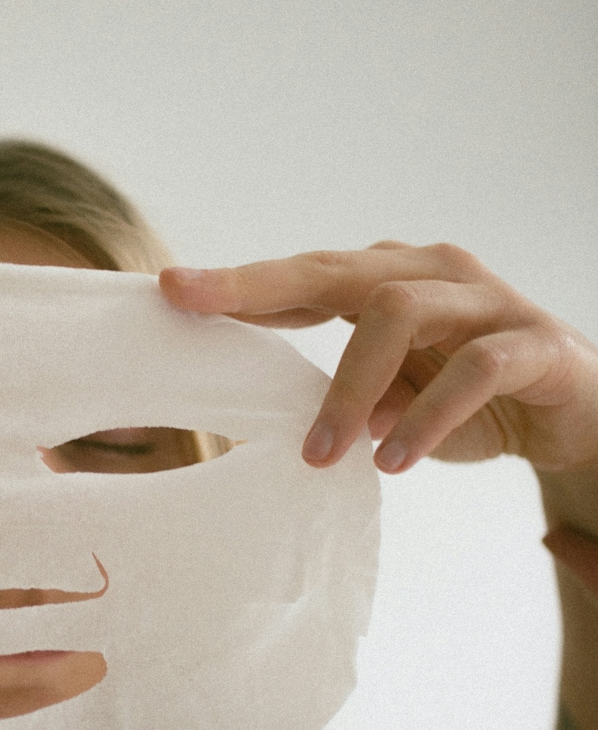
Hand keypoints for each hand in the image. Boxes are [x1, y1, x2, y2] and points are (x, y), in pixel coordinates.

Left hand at [160, 242, 597, 474]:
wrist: (581, 422)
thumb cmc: (475, 405)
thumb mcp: (395, 404)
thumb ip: (344, 399)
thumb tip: (277, 423)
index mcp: (393, 282)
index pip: (304, 276)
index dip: (239, 282)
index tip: (172, 289)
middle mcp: (436, 275)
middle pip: (339, 269)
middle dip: (261, 287)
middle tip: (200, 312)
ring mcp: (488, 303)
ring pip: (398, 312)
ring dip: (350, 386)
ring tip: (323, 454)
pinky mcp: (535, 345)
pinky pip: (473, 369)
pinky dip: (427, 417)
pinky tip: (395, 460)